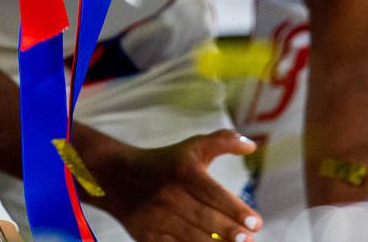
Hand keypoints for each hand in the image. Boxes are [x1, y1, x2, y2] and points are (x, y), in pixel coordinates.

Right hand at [84, 127, 261, 241]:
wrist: (118, 176)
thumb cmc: (165, 163)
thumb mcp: (191, 147)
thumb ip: (222, 142)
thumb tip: (252, 146)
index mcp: (182, 171)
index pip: (214, 194)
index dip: (237, 210)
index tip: (256, 223)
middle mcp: (169, 194)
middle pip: (207, 219)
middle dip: (232, 233)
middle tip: (249, 239)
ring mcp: (157, 218)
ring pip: (194, 238)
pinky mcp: (148, 237)